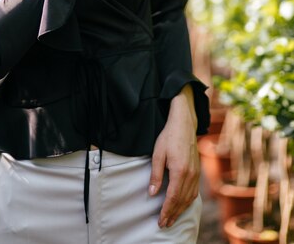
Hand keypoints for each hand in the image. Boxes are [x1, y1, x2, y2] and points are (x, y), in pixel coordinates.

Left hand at [149, 85, 199, 228]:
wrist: (184, 124)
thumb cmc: (169, 137)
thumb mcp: (157, 154)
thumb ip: (155, 175)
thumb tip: (152, 193)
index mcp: (179, 171)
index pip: (172, 197)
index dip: (166, 211)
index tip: (161, 221)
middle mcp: (190, 175)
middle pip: (182, 201)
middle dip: (173, 214)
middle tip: (164, 225)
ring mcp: (196, 173)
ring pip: (190, 198)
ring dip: (181, 210)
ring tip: (172, 218)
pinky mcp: (198, 171)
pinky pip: (195, 192)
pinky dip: (188, 202)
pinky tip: (183, 205)